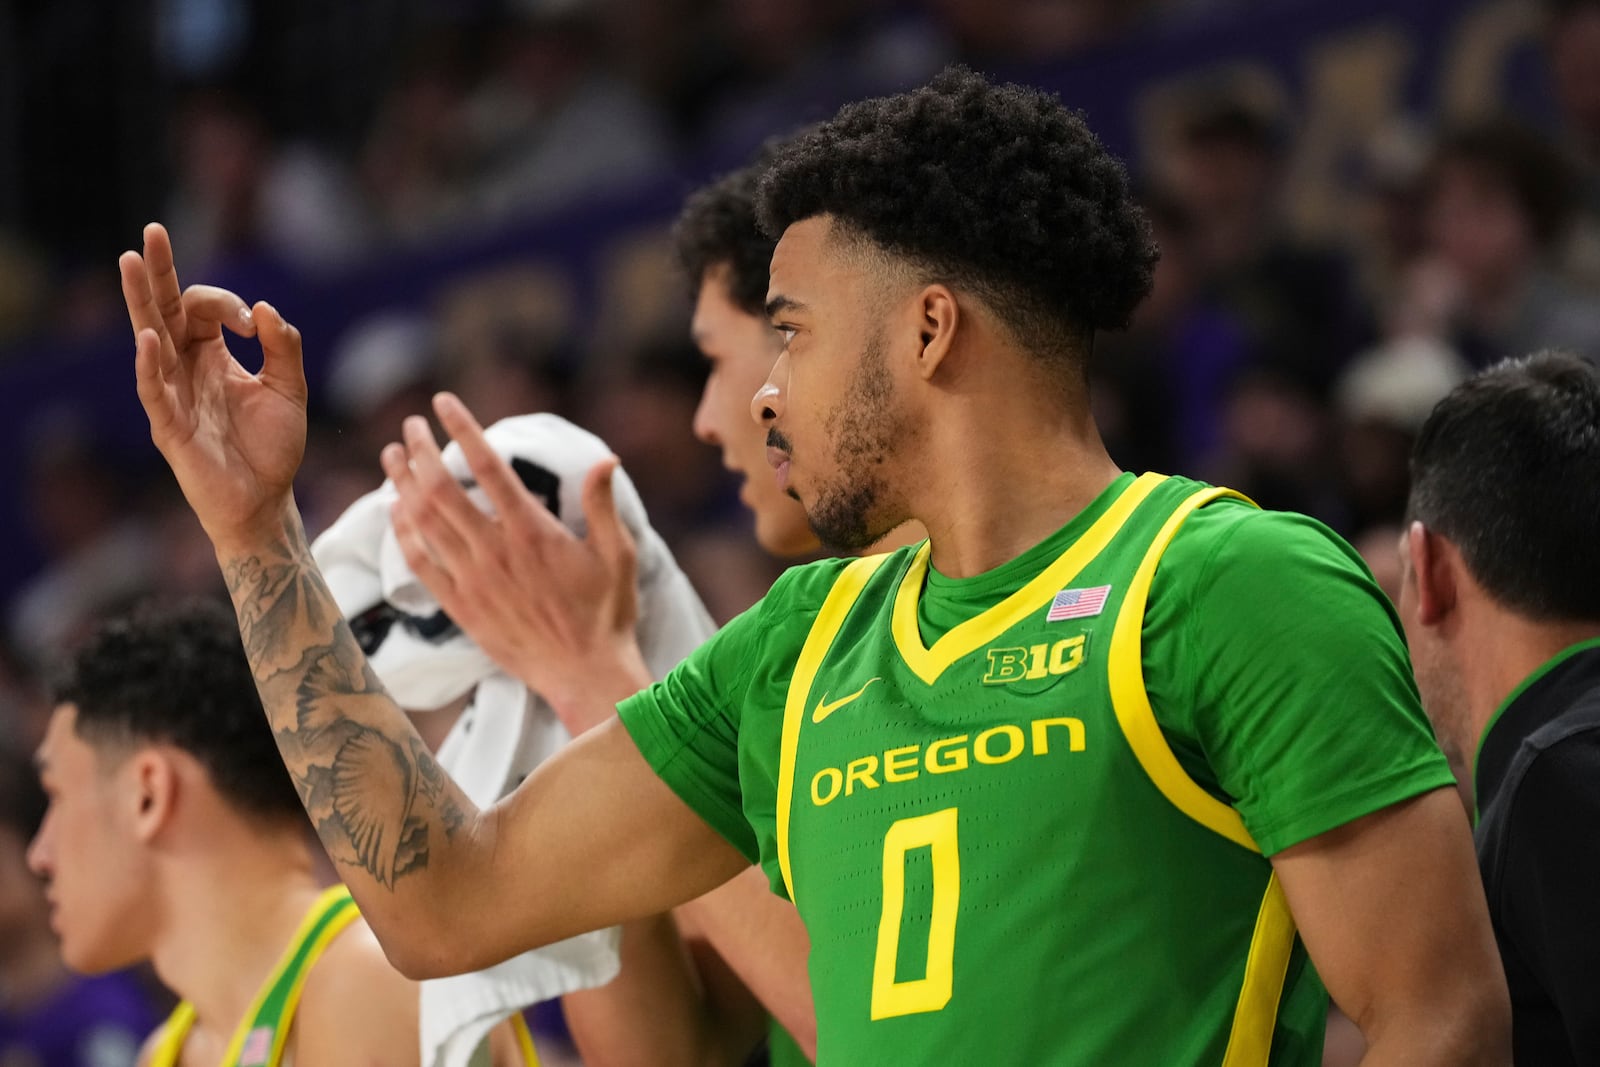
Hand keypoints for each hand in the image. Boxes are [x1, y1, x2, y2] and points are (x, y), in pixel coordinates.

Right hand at [123, 223, 307, 550]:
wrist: (267, 500)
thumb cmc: (272, 447)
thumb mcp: (290, 390)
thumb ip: (284, 348)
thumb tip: (266, 309)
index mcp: (212, 357)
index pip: (203, 309)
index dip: (226, 303)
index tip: (254, 322)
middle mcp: (185, 369)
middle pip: (164, 310)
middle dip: (159, 272)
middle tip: (151, 231)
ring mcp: (172, 395)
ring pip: (150, 339)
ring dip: (142, 302)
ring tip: (131, 262)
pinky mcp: (169, 426)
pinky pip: (154, 390)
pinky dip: (150, 364)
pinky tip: (149, 338)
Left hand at [382, 392, 649, 729]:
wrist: (584, 673)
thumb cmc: (606, 613)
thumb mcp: (617, 554)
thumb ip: (602, 505)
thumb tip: (606, 458)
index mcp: (532, 532)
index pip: (487, 466)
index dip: (462, 429)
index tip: (443, 403)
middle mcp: (495, 552)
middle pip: (442, 488)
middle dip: (420, 451)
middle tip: (410, 427)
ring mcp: (473, 580)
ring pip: (424, 522)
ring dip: (403, 484)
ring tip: (391, 457)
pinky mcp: (461, 607)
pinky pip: (420, 563)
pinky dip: (403, 533)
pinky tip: (395, 512)